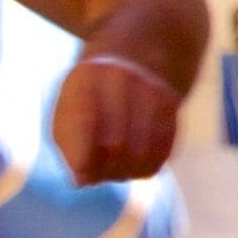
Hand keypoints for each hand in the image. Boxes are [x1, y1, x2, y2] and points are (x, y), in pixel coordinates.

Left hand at [53, 58, 179, 182]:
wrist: (129, 58)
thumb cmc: (86, 98)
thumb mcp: (65, 112)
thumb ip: (68, 145)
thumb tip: (82, 179)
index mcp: (88, 76)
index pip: (84, 129)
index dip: (82, 160)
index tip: (80, 171)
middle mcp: (123, 78)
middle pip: (115, 145)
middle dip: (104, 169)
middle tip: (97, 174)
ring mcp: (151, 89)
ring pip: (142, 155)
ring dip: (126, 173)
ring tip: (113, 171)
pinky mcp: (172, 104)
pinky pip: (163, 154)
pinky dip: (146, 168)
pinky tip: (133, 165)